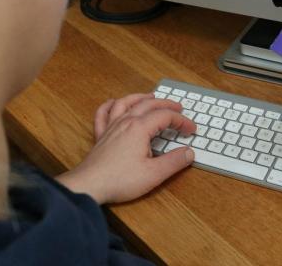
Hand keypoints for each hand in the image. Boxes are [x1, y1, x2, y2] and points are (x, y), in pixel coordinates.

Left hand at [56, 93, 195, 203]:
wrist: (89, 185)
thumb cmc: (120, 180)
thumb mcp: (154, 174)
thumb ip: (174, 162)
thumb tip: (189, 153)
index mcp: (139, 128)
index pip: (165, 116)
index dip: (181, 121)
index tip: (191, 129)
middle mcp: (125, 122)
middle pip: (148, 104)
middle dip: (165, 104)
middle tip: (178, 107)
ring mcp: (110, 127)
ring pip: (126, 103)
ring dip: (140, 97)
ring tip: (150, 96)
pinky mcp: (100, 135)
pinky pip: (103, 113)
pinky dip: (110, 105)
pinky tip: (114, 103)